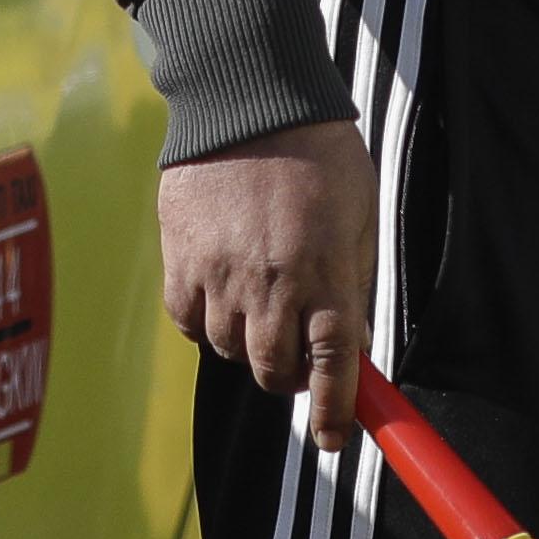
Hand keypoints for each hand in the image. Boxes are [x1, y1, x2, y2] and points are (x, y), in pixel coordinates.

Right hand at [162, 119, 380, 449]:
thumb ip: (353, 280)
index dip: (334, 410)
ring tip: (261, 304)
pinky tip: (222, 293)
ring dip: (250, 344)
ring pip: (230, 350)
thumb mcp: (359, 213)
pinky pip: (188, 321)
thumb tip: (352, 342)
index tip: (333, 439)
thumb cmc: (318, 151)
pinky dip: (206, 322)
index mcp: (325, 270)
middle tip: (298, 355)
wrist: (247, 99)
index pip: (333, 363)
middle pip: (274, 370)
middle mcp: (272, 281)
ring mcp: (220, 273)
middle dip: (290, 376)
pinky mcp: (179, 259)